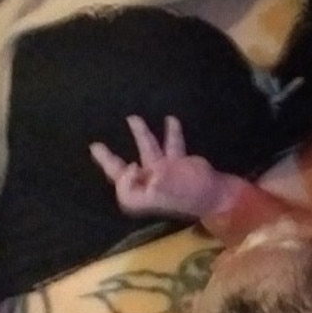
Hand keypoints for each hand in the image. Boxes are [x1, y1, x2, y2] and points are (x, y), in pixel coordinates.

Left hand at [90, 115, 226, 218]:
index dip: (124, 176)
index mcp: (143, 194)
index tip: (133, 166)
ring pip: (148, 151)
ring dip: (141, 134)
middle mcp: (149, 184)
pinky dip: (171, 134)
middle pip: (123, 171)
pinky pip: (170, 146)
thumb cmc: (190, 194)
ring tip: (133, 118)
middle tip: (94, 146)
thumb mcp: (168, 190)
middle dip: (109, 159)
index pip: (123, 186)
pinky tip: (171, 119)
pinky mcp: (177, 164)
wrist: (217, 193)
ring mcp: (163, 173)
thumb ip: (148, 180)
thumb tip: (131, 169)